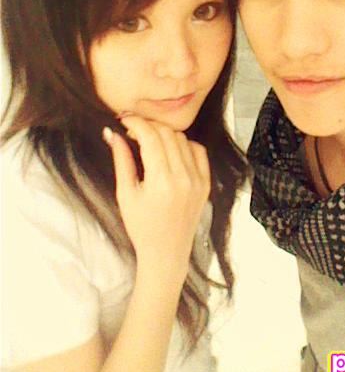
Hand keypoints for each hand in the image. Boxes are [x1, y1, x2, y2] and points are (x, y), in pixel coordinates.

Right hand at [103, 117, 210, 277]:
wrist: (167, 251)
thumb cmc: (141, 226)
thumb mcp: (125, 194)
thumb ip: (121, 160)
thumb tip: (111, 133)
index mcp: (161, 181)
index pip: (151, 136)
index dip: (136, 123)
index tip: (124, 120)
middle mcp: (183, 177)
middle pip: (167, 133)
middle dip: (148, 126)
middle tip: (133, 131)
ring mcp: (198, 179)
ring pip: (182, 139)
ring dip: (164, 135)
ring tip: (149, 142)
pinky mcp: (206, 182)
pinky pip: (198, 150)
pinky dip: (183, 145)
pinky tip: (170, 152)